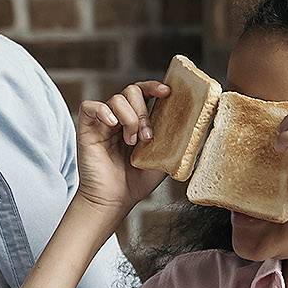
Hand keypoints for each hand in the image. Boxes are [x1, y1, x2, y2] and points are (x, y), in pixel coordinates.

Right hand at [75, 81, 169, 216]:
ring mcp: (103, 123)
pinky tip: (112, 125)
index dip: (154, 87)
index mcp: (137, 121)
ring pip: (116, 99)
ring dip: (129, 118)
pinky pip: (90, 106)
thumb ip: (177, 141)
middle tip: (147, 137)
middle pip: (131, 91)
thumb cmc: (136, 182)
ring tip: (131, 141)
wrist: (115, 200)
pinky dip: (103, 111)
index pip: (144, 92)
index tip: (167, 92)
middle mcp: (120, 118)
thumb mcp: (164, 158)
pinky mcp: (86, 129)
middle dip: (143, 111)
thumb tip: (201, 129)